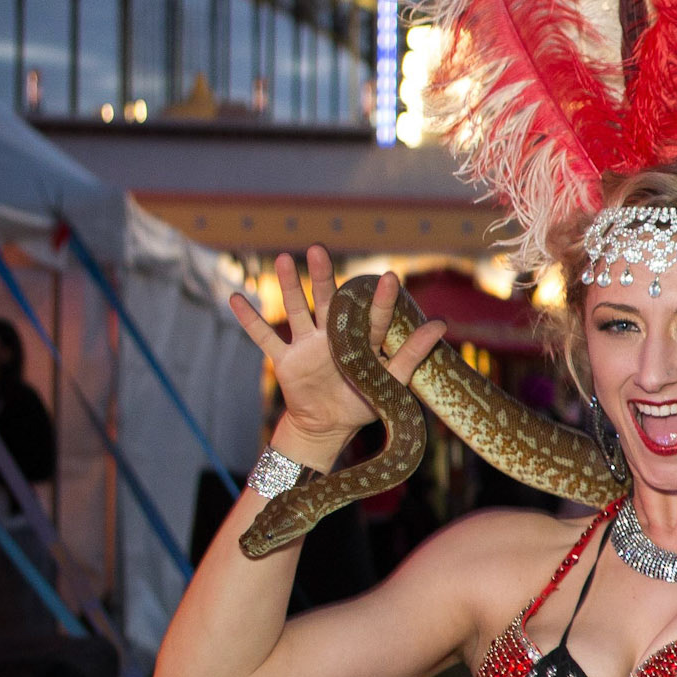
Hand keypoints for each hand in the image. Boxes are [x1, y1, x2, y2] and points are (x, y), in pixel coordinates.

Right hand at [227, 249, 445, 453]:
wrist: (328, 428)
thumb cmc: (363, 402)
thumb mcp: (392, 381)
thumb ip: (413, 352)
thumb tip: (442, 323)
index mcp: (359, 340)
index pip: (372, 317)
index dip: (381, 300)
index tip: (390, 278)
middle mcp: (331, 336)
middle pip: (327, 300)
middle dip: (323, 276)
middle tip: (319, 249)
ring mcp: (306, 346)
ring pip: (297, 310)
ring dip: (290, 286)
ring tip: (286, 259)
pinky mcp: (285, 360)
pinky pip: (264, 338)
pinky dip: (250, 320)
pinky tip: (235, 298)